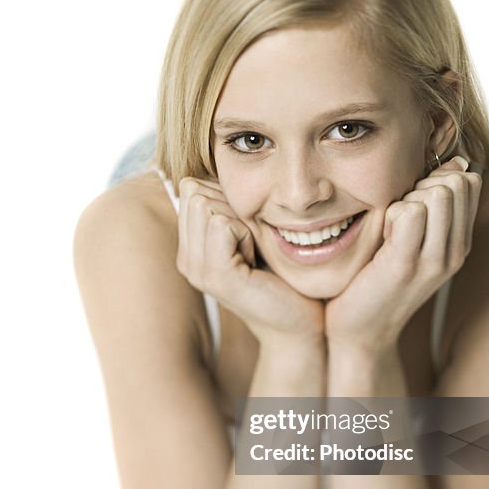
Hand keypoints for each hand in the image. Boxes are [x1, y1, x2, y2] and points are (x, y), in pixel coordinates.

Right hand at [175, 177, 324, 344]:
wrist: (301, 323)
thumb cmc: (285, 276)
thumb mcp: (254, 232)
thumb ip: (232, 204)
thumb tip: (217, 165)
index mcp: (191, 247)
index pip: (192, 186)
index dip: (228, 197)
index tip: (249, 232)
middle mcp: (186, 258)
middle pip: (196, 191)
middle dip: (233, 206)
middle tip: (254, 243)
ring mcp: (196, 269)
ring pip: (207, 203)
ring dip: (242, 220)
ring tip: (255, 252)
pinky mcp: (215, 275)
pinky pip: (223, 223)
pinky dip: (247, 233)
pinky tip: (256, 259)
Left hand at [325, 157, 481, 349]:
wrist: (362, 331)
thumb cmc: (379, 278)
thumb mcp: (414, 240)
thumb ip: (433, 207)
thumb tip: (457, 162)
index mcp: (460, 243)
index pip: (469, 181)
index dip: (436, 179)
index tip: (413, 205)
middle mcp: (456, 252)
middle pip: (457, 182)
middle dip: (422, 185)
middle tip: (398, 215)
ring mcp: (434, 260)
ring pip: (437, 194)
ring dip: (406, 199)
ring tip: (390, 227)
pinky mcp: (405, 265)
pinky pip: (408, 212)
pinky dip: (390, 214)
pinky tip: (382, 237)